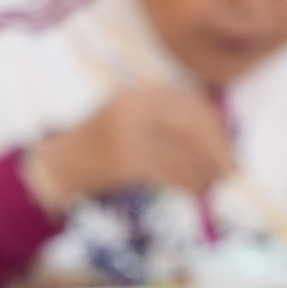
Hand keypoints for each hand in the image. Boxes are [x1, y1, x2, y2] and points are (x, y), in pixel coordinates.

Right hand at [23, 88, 234, 209]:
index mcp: (138, 94)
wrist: (59, 166)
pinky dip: (187, 184)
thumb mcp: (130, 120)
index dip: (216, 128)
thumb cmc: (100, 146)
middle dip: (216, 151)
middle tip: (227, 173)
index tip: (227, 149)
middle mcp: (133, 108)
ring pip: (183, 152)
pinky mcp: (123, 162)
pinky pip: (168, 173)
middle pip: (192, 125)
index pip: (191, 104)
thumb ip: (164, 121)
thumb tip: (217, 139)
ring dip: (204, 173)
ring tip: (210, 186)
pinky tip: (192, 192)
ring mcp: (127, 134)